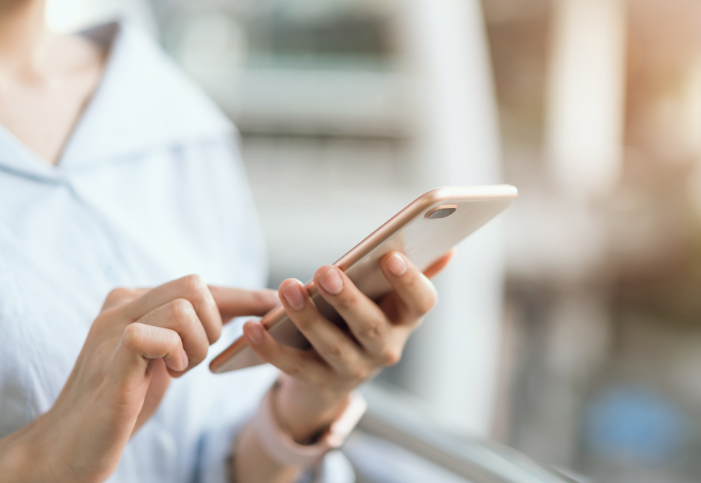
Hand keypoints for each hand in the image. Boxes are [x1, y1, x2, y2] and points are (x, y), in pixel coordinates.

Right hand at [0, 276, 276, 482]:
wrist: (69, 446)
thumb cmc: (121, 403)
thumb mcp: (162, 357)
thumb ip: (186, 330)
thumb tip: (238, 311)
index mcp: (134, 300)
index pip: (199, 286)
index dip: (242, 295)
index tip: (275, 304)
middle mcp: (122, 303)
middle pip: (195, 285)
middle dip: (213, 325)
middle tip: (192, 360)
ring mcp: (113, 326)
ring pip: (184, 307)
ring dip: (196, 346)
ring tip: (176, 371)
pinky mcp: (113, 356)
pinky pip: (159, 333)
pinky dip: (175, 354)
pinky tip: (166, 374)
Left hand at [242, 250, 452, 442]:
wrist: (334, 377)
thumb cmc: (363, 318)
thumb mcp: (388, 298)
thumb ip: (414, 270)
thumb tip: (447, 246)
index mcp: (405, 319)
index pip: (421, 302)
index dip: (410, 281)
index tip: (391, 256)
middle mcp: (386, 349)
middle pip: (371, 326)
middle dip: (349, 300)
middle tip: (326, 272)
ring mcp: (353, 371)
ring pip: (332, 347)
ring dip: (309, 319)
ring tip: (287, 289)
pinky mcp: (319, 384)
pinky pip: (293, 368)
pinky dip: (271, 349)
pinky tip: (252, 328)